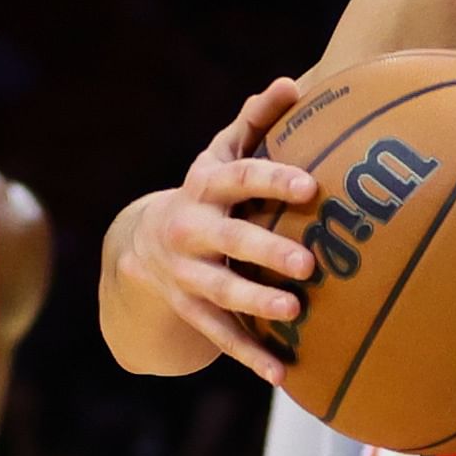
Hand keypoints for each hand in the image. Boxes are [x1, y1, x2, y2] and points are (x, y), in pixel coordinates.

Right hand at [117, 79, 322, 381]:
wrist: (142, 244)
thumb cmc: (209, 191)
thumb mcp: (222, 155)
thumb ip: (256, 121)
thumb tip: (293, 82)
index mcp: (205, 186)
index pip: (241, 177)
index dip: (274, 180)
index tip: (312, 186)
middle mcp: (190, 230)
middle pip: (230, 239)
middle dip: (267, 250)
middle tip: (309, 263)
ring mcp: (185, 274)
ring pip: (221, 292)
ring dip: (256, 303)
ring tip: (293, 312)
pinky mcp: (188, 309)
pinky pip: (220, 336)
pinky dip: (250, 355)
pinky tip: (283, 374)